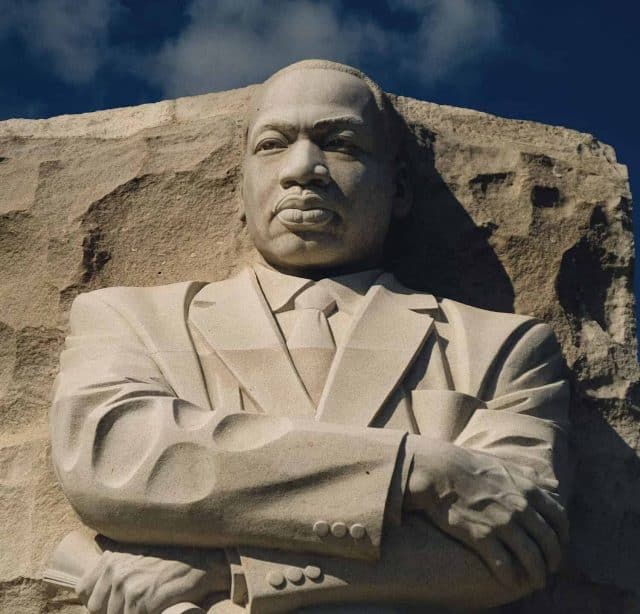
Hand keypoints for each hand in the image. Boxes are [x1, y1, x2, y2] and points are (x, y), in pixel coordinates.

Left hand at [76, 550, 228, 613]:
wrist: (203, 562)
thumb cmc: (174, 558)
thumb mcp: (140, 551)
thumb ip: (118, 559)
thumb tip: (96, 563)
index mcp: (112, 558)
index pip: (84, 590)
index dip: (97, 600)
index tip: (112, 601)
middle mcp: (117, 571)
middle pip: (96, 608)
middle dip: (113, 610)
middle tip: (135, 604)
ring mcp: (129, 586)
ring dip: (130, 613)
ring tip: (146, 605)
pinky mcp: (143, 600)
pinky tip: (154, 608)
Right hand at [405, 438, 568, 591]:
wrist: (440, 471)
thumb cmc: (470, 465)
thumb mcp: (505, 465)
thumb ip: (531, 477)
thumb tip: (554, 485)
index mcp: (528, 490)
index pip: (559, 519)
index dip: (563, 537)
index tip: (559, 545)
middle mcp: (520, 508)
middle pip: (548, 542)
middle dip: (553, 560)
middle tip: (550, 569)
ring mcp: (502, 523)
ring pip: (531, 557)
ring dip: (537, 574)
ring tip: (536, 582)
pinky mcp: (482, 536)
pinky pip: (504, 564)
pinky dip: (510, 577)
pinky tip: (510, 582)